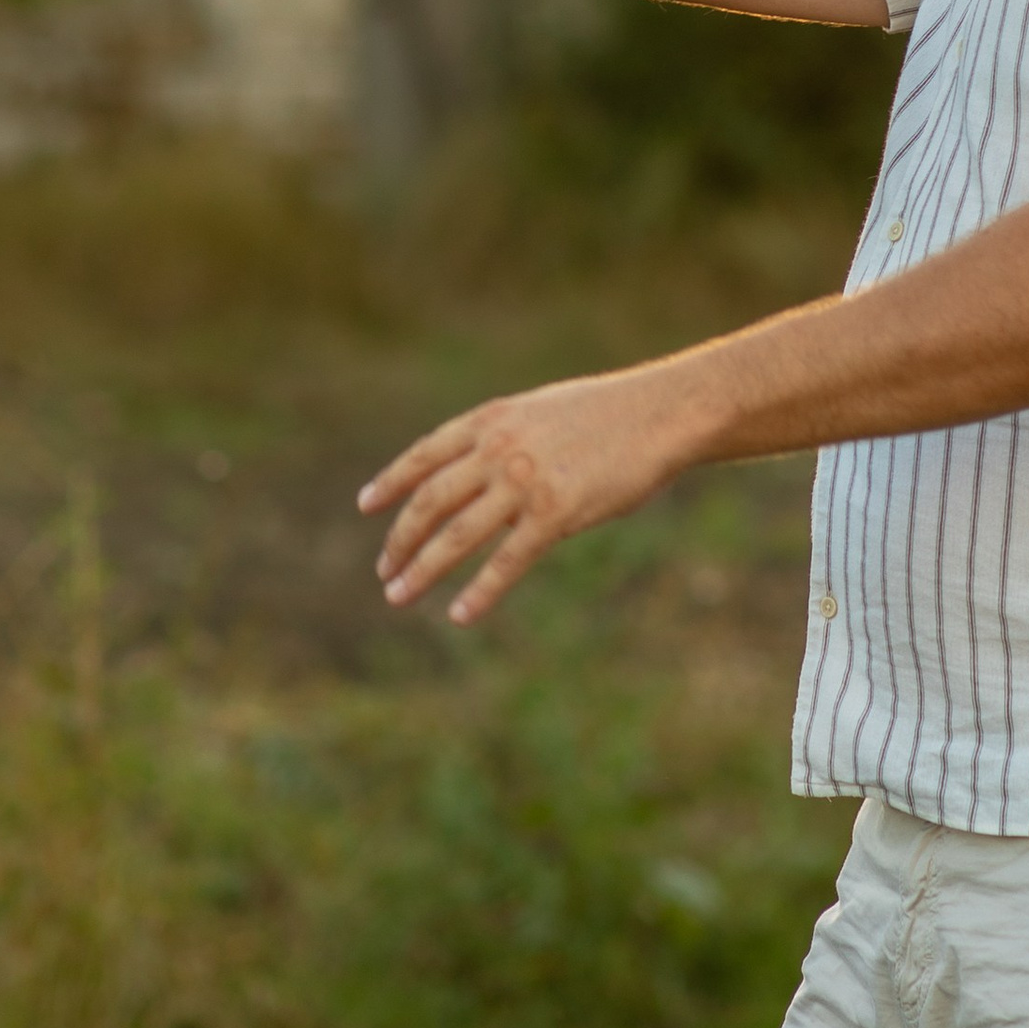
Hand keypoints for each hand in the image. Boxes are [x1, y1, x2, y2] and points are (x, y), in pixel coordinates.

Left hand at [361, 358, 703, 621]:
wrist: (662, 411)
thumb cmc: (610, 413)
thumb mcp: (542, 411)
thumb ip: (506, 437)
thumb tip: (481, 470)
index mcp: (492, 420)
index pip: (424, 454)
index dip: (391, 482)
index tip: (366, 507)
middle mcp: (498, 448)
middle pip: (430, 500)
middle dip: (401, 539)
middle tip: (384, 570)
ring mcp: (525, 481)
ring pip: (456, 534)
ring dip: (422, 569)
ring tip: (397, 596)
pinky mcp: (556, 513)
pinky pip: (507, 561)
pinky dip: (480, 592)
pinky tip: (460, 615)